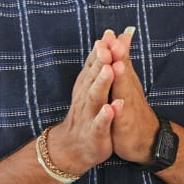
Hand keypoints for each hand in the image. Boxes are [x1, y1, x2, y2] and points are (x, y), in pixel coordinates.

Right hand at [47, 36, 124, 174]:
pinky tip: (112, 108)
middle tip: (108, 47)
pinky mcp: (94, 133)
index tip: (108, 35)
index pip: (93, 66)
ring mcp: (89, 115)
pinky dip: (106, 115)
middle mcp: (85, 98)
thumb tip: (106, 42)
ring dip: (102, 84)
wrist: (71, 149)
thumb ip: (99, 68)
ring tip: (110, 70)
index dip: (100, 51)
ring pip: (95, 97)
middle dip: (100, 62)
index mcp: (86, 87)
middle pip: (93, 77)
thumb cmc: (86, 115)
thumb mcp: (91, 90)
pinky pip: (100, 123)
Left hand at [103, 28, 159, 164]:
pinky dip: (120, 109)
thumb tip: (123, 37)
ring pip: (124, 90)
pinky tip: (118, 104)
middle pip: (123, 70)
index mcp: (125, 80)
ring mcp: (129, 106)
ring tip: (117, 65)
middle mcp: (129, 90)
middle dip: (118, 56)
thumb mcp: (127, 83)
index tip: (109, 32)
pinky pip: (123, 116)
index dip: (115, 46)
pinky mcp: (126, 123)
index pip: (120, 60)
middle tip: (113, 40)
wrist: (147, 139)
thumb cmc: (133, 110)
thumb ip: (124, 60)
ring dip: (121, 77)